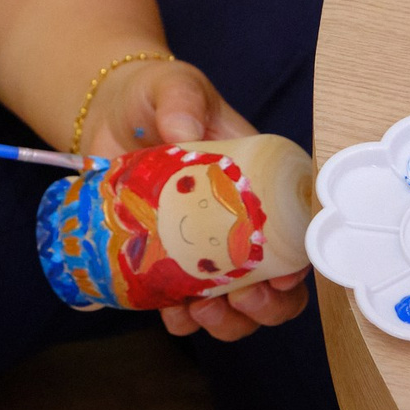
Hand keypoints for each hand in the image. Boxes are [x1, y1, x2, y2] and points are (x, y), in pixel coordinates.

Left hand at [81, 58, 308, 342]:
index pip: (298, 230)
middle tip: (244, 299)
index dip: (300, 262)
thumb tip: (183, 131)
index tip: (283, 276)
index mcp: (261, 183)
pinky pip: (184, 305)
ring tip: (204, 311)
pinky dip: (184, 318)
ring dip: (229, 322)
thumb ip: (182, 101)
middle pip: (276, 282)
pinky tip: (174, 312)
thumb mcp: (175, 88)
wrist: (110, 113)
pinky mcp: (167, 262)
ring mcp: (206, 248)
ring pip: (237, 304)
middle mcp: (241, 223)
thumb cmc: (156, 97)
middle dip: (269, 305)